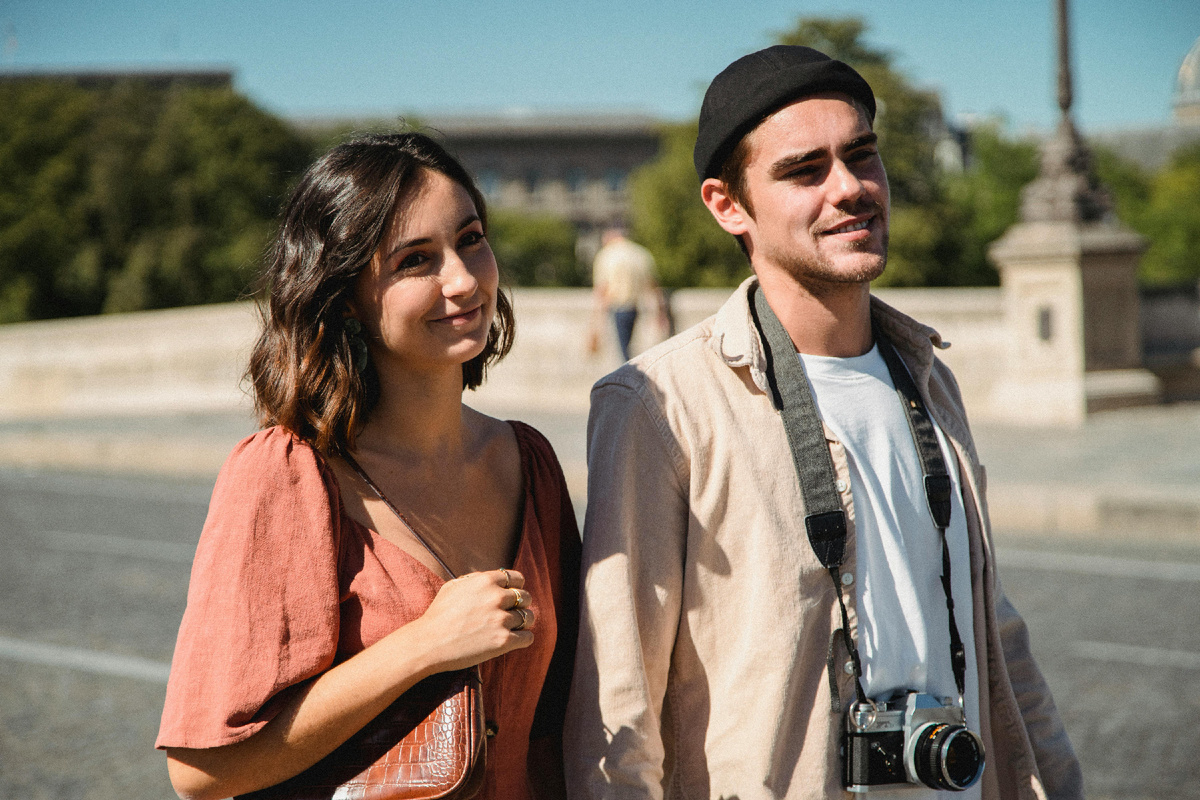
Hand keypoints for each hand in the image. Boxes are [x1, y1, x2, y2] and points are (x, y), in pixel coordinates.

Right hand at [410, 569, 534, 671]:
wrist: (427, 643)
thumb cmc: (438, 615)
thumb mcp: (453, 586)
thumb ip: (475, 579)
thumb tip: (493, 578)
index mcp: (486, 581)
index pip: (517, 578)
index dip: (516, 587)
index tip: (512, 596)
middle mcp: (496, 597)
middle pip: (526, 597)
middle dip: (521, 605)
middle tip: (511, 613)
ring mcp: (500, 620)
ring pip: (529, 617)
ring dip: (523, 622)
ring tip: (513, 627)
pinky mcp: (503, 641)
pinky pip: (528, 637)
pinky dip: (523, 638)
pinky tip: (514, 640)